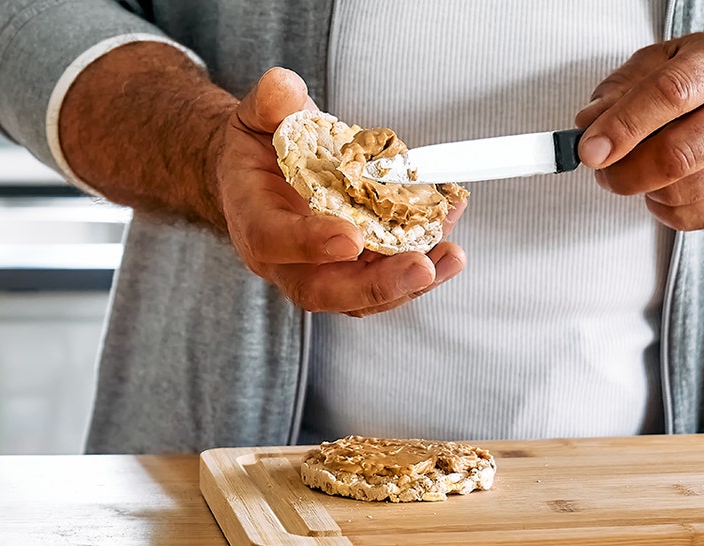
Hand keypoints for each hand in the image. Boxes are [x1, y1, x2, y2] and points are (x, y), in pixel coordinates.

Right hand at [209, 67, 466, 316]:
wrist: (258, 177)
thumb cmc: (257, 151)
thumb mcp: (254, 116)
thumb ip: (269, 103)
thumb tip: (285, 91)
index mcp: (253, 219)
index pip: (273, 240)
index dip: (310, 244)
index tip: (349, 238)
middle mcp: (285, 258)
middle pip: (324, 289)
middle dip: (376, 284)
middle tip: (419, 266)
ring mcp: (321, 270)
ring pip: (362, 296)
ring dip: (410, 282)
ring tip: (450, 256)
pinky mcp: (353, 270)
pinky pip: (385, 278)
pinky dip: (422, 264)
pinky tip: (449, 241)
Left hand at [574, 33, 703, 230]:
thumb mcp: (663, 62)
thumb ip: (620, 90)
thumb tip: (588, 125)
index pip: (669, 95)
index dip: (622, 126)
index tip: (588, 150)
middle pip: (674, 156)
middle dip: (622, 171)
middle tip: (601, 167)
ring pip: (677, 193)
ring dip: (640, 189)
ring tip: (635, 170)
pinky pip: (687, 218)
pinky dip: (660, 208)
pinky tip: (663, 185)